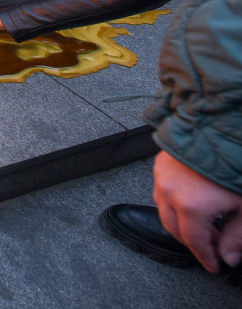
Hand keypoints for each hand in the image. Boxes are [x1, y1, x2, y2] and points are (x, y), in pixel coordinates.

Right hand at [154, 151, 241, 272]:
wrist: (220, 128)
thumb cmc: (234, 163)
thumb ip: (236, 236)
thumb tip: (229, 257)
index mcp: (191, 207)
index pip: (194, 242)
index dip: (205, 257)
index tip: (214, 265)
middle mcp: (170, 194)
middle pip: (174, 229)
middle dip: (193, 242)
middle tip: (213, 246)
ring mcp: (162, 178)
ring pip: (164, 211)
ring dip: (181, 222)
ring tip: (205, 223)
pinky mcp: (160, 165)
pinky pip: (162, 192)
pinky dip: (174, 203)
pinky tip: (193, 201)